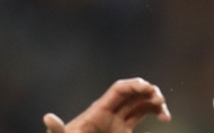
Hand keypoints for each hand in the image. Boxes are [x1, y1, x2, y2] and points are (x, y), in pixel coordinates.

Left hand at [43, 78, 170, 132]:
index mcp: (99, 110)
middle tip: (159, 99)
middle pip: (132, 92)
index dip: (133, 85)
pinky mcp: (123, 129)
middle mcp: (110, 111)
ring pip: (140, 102)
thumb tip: (47, 118)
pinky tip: (165, 118)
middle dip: (147, 91)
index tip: (148, 88)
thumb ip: (56, 129)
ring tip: (164, 111)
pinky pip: (142, 114)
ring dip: (154, 101)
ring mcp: (118, 120)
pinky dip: (155, 112)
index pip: (119, 90)